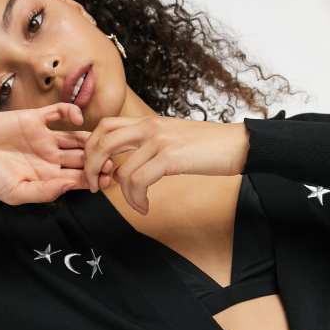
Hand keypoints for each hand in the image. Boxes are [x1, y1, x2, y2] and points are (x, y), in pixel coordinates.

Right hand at [0, 103, 114, 204]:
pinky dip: (72, 113)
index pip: (79, 179)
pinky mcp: (35, 119)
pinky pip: (59, 113)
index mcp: (48, 178)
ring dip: (92, 139)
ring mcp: (44, 138)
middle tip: (113, 158)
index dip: (96, 178)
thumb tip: (69, 188)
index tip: (109, 177)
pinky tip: (77, 119)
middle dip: (100, 159)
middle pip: (84, 158)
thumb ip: (42, 192)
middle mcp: (50, 159)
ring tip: (102, 140)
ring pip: (77, 137)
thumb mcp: (14, 192)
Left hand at [83, 115, 248, 213]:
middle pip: (101, 142)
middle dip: (90, 168)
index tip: (95, 170)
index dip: (91, 148)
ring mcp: (159, 141)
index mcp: (147, 122)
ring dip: (123, 195)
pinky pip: (139, 181)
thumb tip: (122, 169)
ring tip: (137, 205)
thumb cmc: (207, 146)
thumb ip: (146, 148)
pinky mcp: (170, 157)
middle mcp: (149, 126)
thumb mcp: (171, 139)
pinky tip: (145, 207)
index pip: (104, 126)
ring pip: (121, 170)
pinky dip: (137, 199)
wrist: (238, 144)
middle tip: (94, 187)